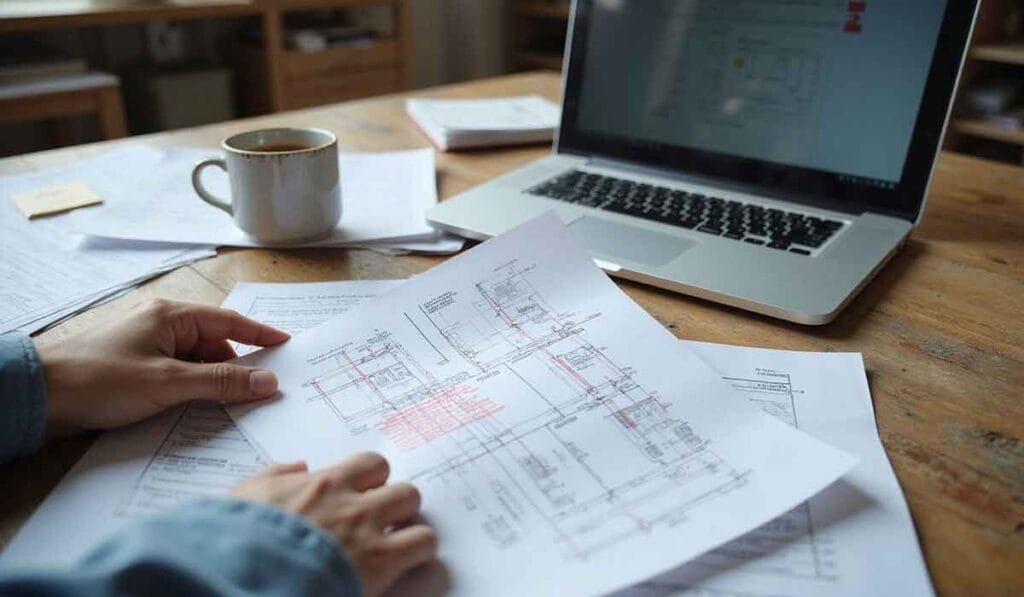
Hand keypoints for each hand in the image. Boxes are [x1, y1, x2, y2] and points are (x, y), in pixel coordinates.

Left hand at [36, 298, 289, 437]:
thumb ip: (222, 382)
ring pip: (194, 361)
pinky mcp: (131, 366)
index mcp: (170, 315)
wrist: (37, 396)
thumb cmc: (100, 379)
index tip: (287, 344)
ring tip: (224, 406)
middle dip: (235, 367)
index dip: (260, 335)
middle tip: (259, 392)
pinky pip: (175, 373)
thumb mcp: (169, 383)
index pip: (229, 323)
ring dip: (210, 382)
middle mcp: (159, 324)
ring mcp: (144, 344)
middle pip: (213, 344)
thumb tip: (267, 382)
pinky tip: (194, 408)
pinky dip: (189, 388)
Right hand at [231, 453, 438, 596]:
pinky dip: (421, 550)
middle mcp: (351, 502)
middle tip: (385, 523)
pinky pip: (424, 543)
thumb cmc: (237, 539)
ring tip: (400, 542)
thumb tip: (299, 466)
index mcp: (322, 485)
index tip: (366, 496)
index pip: (370, 464)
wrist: (241, 573)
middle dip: (396, 503)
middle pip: (399, 484)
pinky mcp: (381, 562)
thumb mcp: (246, 497)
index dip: (373, 481)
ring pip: (415, 505)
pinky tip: (407, 563)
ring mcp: (369, 530)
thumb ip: (276, 476)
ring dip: (411, 523)